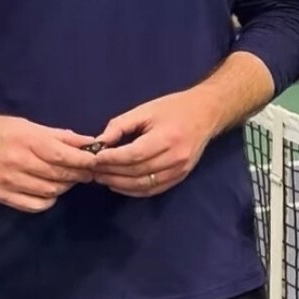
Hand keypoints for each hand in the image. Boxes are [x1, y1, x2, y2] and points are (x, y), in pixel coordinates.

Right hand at [0, 97, 98, 212]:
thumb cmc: (1, 130)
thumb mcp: (30, 126)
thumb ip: (59, 136)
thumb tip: (88, 142)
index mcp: (27, 141)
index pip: (64, 157)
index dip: (84, 162)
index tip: (96, 162)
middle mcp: (18, 162)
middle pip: (59, 176)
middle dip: (78, 175)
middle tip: (86, 172)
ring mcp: (9, 181)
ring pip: (50, 192)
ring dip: (64, 187)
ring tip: (66, 179)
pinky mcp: (1, 196)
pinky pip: (34, 205)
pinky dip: (48, 200)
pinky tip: (49, 191)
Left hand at [89, 91, 217, 197]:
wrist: (205, 113)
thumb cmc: (173, 108)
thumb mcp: (145, 110)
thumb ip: (121, 125)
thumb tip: (99, 142)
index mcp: (166, 137)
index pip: (133, 154)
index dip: (112, 158)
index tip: (94, 157)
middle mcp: (175, 157)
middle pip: (137, 172)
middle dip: (111, 172)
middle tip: (92, 170)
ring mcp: (179, 170)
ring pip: (143, 184)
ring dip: (119, 184)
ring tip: (101, 178)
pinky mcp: (180, 177)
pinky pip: (153, 189)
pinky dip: (133, 191)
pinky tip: (118, 185)